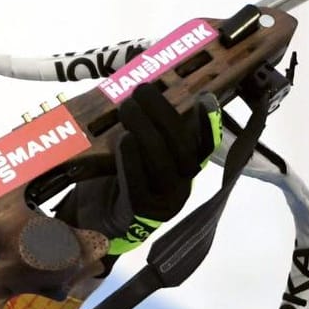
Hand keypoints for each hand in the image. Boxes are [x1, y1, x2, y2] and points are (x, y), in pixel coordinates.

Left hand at [60, 83, 221, 255]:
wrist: (100, 219)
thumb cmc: (118, 176)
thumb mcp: (133, 149)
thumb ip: (144, 127)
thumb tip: (137, 89)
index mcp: (183, 165)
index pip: (205, 144)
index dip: (208, 122)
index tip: (204, 97)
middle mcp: (182, 183)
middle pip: (183, 148)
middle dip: (164, 114)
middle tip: (141, 90)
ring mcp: (165, 201)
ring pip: (163, 164)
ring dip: (146, 131)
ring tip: (128, 109)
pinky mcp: (143, 213)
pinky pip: (140, 186)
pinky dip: (132, 160)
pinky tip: (124, 141)